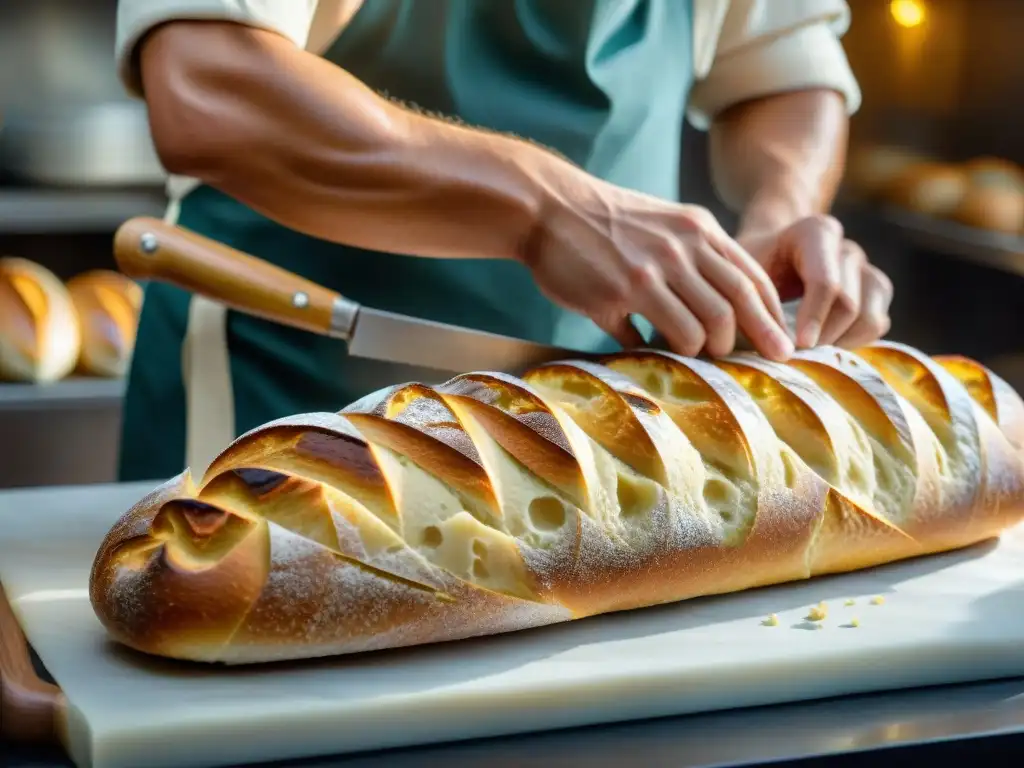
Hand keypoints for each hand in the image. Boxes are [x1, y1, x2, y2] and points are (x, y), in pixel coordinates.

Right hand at [523, 177, 794, 360]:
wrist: (548, 207)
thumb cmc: (604, 222)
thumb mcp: (663, 222)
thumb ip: (695, 256)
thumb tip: (714, 310)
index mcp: (698, 230)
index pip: (752, 278)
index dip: (771, 316)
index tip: (780, 343)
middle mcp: (681, 248)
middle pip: (736, 305)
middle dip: (753, 340)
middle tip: (754, 364)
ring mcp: (650, 271)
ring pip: (702, 328)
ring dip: (703, 351)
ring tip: (695, 356)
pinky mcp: (618, 294)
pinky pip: (653, 338)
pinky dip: (657, 352)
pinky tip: (648, 351)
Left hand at [738, 215, 893, 348]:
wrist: (769, 253)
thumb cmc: (750, 265)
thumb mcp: (740, 273)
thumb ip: (749, 299)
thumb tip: (757, 344)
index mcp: (816, 233)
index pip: (826, 282)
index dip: (813, 318)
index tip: (796, 346)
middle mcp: (847, 249)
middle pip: (849, 304)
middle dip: (823, 337)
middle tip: (796, 357)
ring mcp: (865, 269)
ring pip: (871, 316)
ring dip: (841, 343)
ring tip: (809, 355)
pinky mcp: (874, 291)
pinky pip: (877, 324)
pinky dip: (855, 343)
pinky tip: (824, 349)